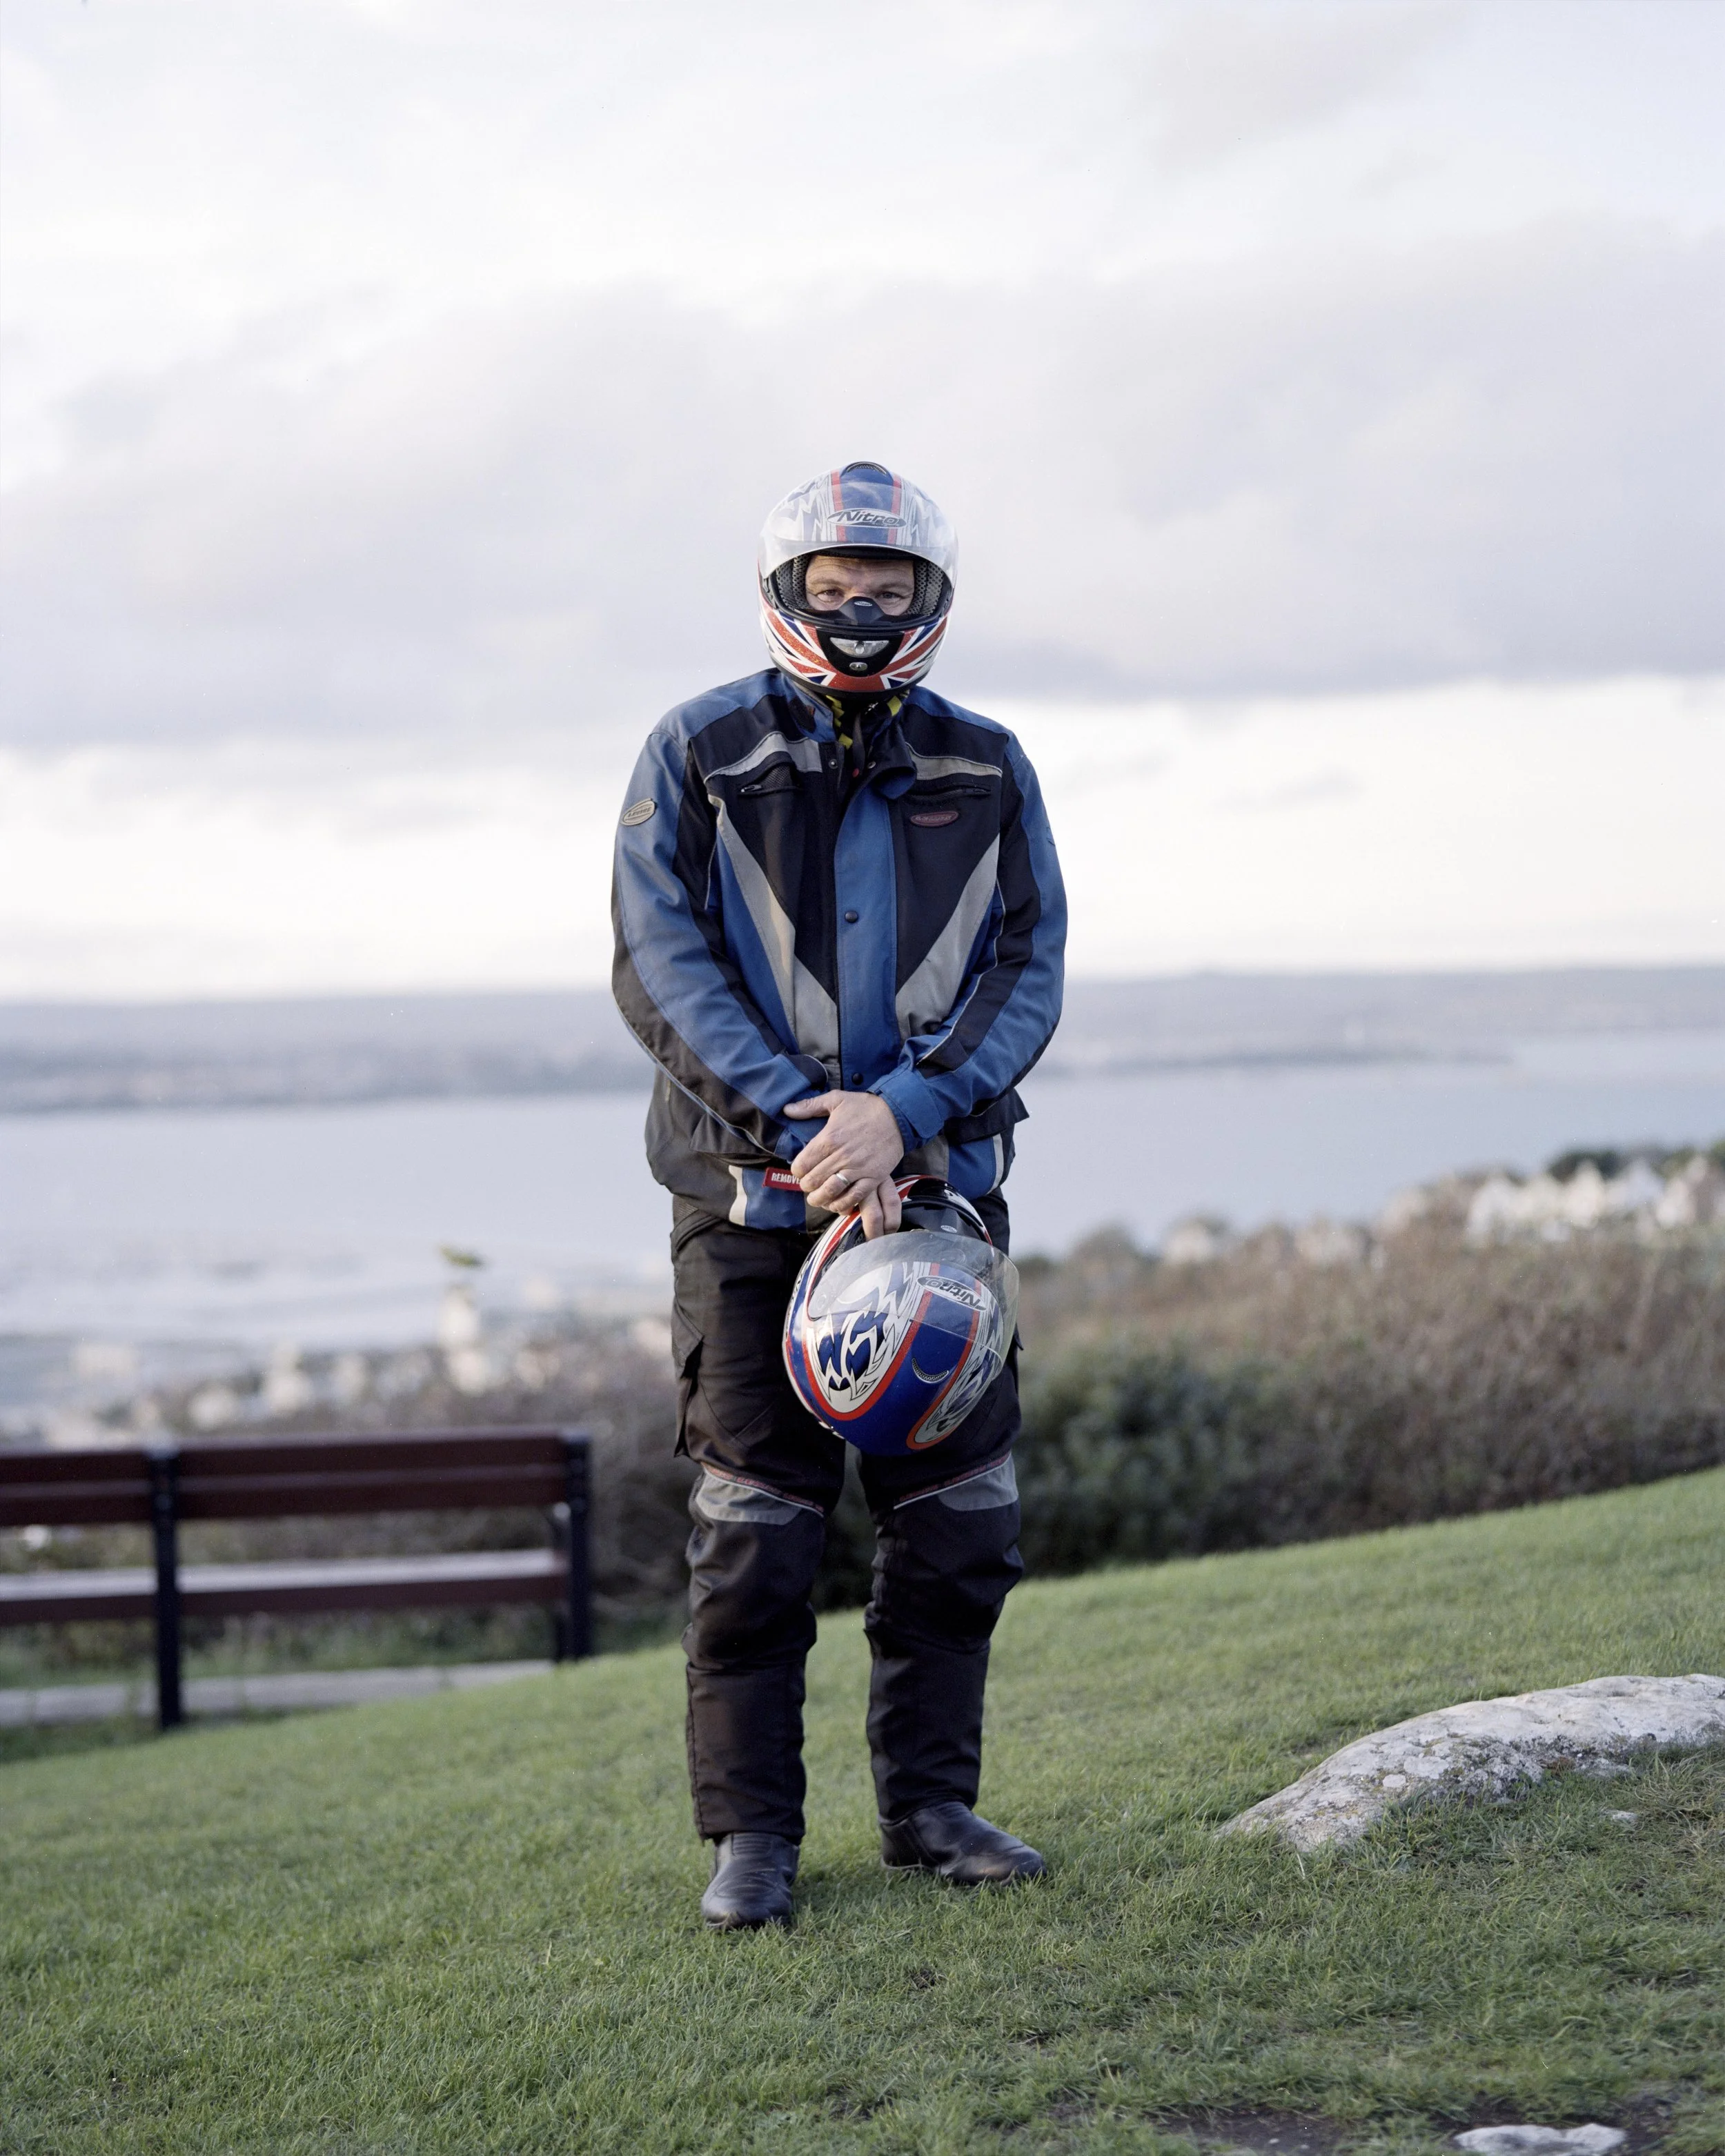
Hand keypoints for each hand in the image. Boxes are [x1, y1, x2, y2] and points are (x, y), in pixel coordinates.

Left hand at [784, 1090, 903, 1229]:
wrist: (899, 1114)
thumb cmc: (866, 1106)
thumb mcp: (836, 1099)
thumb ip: (809, 1106)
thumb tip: (787, 1109)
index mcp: (829, 1138)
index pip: (802, 1164)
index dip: (797, 1171)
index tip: (800, 1170)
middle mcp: (841, 1156)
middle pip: (812, 1181)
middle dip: (806, 1186)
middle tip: (808, 1185)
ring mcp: (858, 1169)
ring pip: (830, 1192)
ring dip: (819, 1199)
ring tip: (817, 1198)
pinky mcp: (873, 1178)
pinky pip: (853, 1197)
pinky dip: (841, 1204)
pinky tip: (836, 1203)